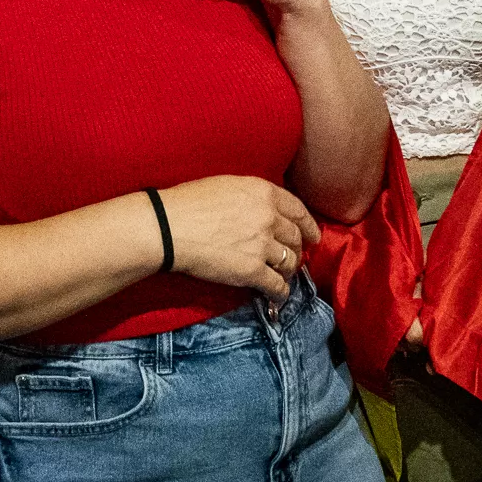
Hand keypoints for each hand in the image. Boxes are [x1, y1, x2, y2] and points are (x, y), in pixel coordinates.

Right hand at [157, 173, 317, 295]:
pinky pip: (276, 285)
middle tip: (294, 258)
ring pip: (290, 262)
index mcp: (264, 192)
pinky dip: (280, 292)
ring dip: (288, 271)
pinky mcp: (252, 270)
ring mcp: (263, 245)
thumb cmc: (188, 203)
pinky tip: (276, 296)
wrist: (168, 227)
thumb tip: (262, 210)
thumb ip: (252, 197)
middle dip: (298, 250)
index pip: (298, 210)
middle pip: (296, 238)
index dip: (309, 225)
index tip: (313, 236)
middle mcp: (269, 217)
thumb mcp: (227, 185)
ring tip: (282, 276)